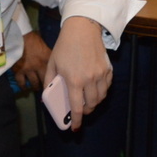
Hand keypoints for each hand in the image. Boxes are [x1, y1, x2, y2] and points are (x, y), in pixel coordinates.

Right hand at [10, 30, 50, 90]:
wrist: (16, 36)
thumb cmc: (31, 38)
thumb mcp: (43, 45)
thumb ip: (47, 54)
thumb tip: (53, 60)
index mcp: (46, 58)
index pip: (54, 71)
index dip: (55, 77)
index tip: (56, 82)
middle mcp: (39, 66)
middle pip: (44, 79)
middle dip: (46, 84)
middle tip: (47, 88)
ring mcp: (28, 69)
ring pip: (34, 82)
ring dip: (36, 86)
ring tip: (36, 88)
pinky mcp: (18, 71)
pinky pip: (21, 81)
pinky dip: (23, 85)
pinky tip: (24, 87)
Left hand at [45, 15, 111, 129]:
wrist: (83, 28)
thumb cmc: (65, 45)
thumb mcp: (52, 63)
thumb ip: (49, 81)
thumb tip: (48, 96)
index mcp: (74, 80)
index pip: (77, 107)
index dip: (76, 121)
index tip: (75, 128)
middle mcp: (89, 79)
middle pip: (91, 105)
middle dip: (86, 111)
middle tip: (81, 111)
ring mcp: (101, 74)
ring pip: (101, 97)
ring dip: (94, 103)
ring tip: (88, 101)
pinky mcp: (108, 69)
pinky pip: (107, 86)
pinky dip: (102, 91)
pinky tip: (95, 89)